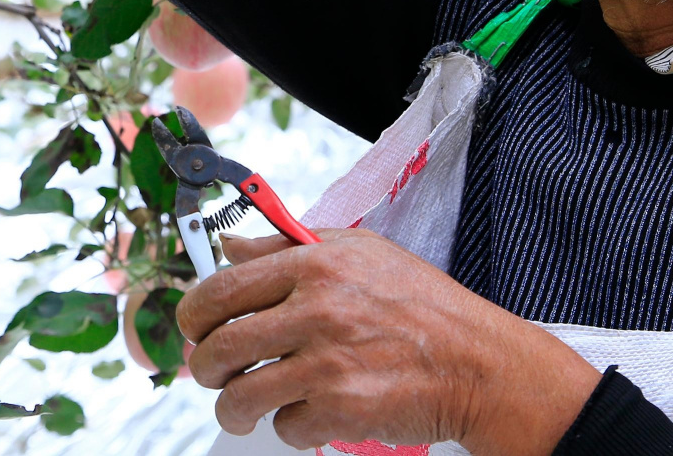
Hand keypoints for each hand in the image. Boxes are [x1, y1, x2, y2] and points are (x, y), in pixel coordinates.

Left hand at [177, 229, 601, 455]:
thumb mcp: (360, 251)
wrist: (478, 364)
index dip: (194, 313)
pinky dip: (291, 427)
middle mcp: (317, 309)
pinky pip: (285, 427)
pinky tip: (311, 412)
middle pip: (219, 345)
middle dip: (203, 367)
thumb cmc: (422, 306)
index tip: (194, 326)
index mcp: (316, 263)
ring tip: (242, 407)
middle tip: (212, 373)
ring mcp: (327, 363)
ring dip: (232, 408)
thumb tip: (230, 246)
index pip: (222, 286)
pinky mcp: (341, 410)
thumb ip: (288, 246)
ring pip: (239, 396)